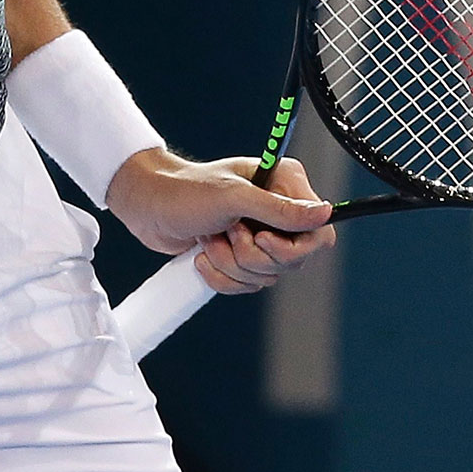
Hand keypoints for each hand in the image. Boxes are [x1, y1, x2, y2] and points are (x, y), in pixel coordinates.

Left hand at [105, 149, 335, 295]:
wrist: (148, 206)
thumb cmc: (185, 191)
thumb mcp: (234, 198)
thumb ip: (279, 210)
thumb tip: (325, 212)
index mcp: (283, 186)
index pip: (318, 232)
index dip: (294, 246)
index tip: (262, 239)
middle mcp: (276, 211)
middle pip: (293, 261)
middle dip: (252, 255)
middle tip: (228, 231)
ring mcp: (258, 235)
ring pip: (267, 277)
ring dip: (232, 264)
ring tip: (210, 238)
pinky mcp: (240, 256)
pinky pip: (247, 285)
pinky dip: (222, 276)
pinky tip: (203, 255)